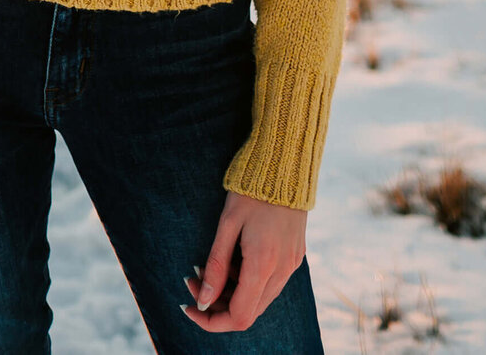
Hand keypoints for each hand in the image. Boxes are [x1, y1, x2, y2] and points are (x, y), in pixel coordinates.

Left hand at [182, 190, 307, 332]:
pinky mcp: (294, 257)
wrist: (286, 164)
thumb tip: (203, 299)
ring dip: (232, 293)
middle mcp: (282, 271)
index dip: (212, 321)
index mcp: (264, 265)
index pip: (239, 317)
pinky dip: (248, 282)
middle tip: (192, 280)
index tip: (190, 307)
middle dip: (217, 305)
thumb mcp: (227, 224)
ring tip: (209, 266)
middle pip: (249, 312)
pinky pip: (270, 283)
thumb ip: (216, 265)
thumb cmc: (251, 189)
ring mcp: (292, 265)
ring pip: (259, 300)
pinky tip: (233, 259)